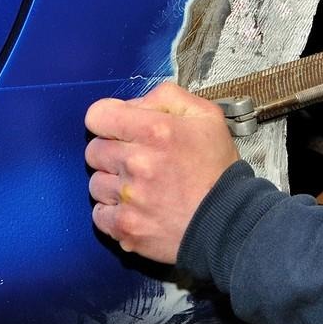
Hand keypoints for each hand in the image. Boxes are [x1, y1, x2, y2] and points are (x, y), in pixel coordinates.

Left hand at [84, 82, 239, 264]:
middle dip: (112, 152)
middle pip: (93, 150)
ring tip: (140, 187)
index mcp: (155, 130)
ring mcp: (129, 197)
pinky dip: (113, 212)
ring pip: (95, 183)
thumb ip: (166, 97)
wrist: (229, 222)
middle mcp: (137, 162)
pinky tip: (135, 208)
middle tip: (137, 161)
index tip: (121, 129)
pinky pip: (99, 213)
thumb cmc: (217, 169)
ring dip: (113, 183)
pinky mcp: (125, 227)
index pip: (97, 115)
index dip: (108, 120)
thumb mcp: (205, 116)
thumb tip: (134, 105)